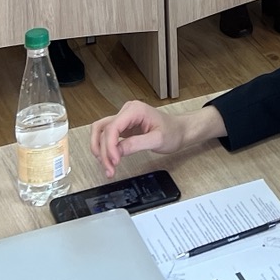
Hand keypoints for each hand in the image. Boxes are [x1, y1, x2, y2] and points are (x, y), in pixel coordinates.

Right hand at [90, 100, 222, 176]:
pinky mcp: (123, 127)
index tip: (114, 161)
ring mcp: (123, 118)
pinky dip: (104, 148)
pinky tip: (109, 160)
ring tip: (107, 167)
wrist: (180, 130)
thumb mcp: (157, 140)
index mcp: (135, 110)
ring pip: (101, 132)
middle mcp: (126, 111)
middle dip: (103, 151)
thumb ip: (136, 144)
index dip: (109, 146)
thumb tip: (117, 152)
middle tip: (110, 169)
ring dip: (100, 150)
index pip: (113, 127)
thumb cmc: (173, 132)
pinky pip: (106, 136)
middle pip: (104, 130)